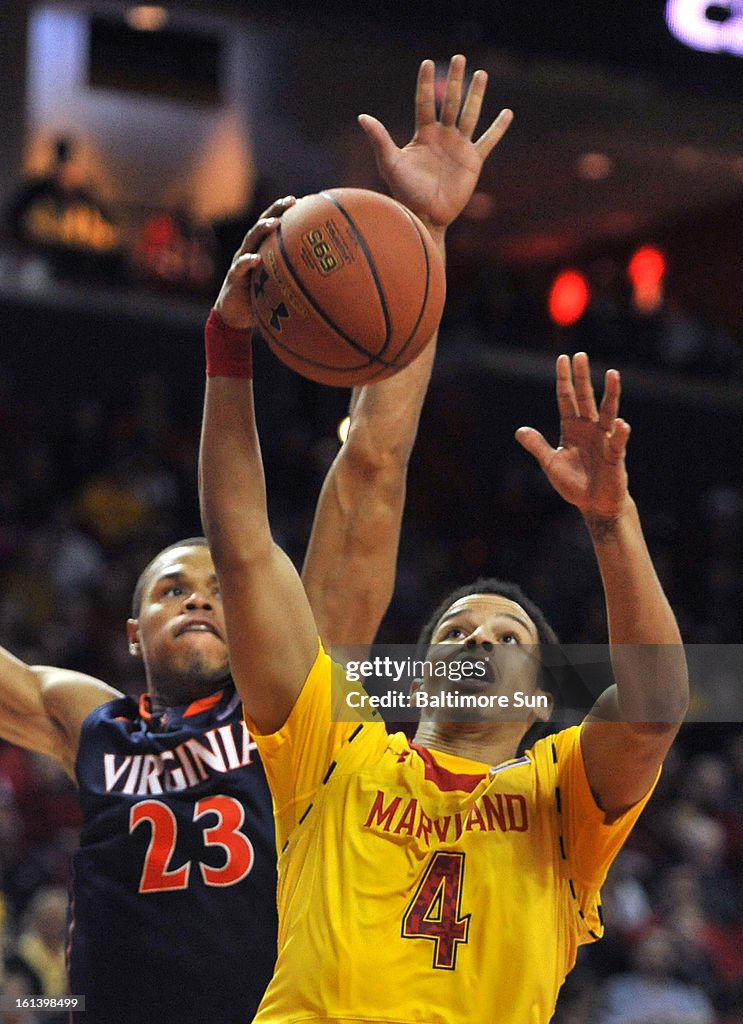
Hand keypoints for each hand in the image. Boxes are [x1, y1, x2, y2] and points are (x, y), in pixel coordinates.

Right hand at [213, 196, 295, 327]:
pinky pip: (240, 267)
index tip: (304, 201)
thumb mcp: (281, 285)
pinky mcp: (234, 276)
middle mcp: (251, 249)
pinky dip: (247, 262)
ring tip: (274, 223)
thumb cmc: (262, 298)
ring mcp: (241, 260)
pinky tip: (256, 259)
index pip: (275, 224)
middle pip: (263, 224)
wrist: (235, 314)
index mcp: (263, 248)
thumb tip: (329, 284)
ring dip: (262, 229)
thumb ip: (298, 279)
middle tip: (291, 201)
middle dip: (276, 210)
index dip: (286, 211)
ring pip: (250, 240)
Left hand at [357, 54, 511, 238]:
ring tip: (481, 74)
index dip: (426, 84)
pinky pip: (488, 141)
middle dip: (455, 80)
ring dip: (476, 94)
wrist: (425, 215)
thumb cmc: (404, 192)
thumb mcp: (389, 164)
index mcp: (423, 135)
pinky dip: (498, 128)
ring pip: (470, 114)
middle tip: (459, 57)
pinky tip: (507, 113)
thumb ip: (379, 140)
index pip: (425, 103)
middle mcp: (442, 137)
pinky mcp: (473, 161)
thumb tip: (362, 117)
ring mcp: (459, 147)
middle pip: (450, 102)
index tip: (427, 63)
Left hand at [515, 352, 631, 520]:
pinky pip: (617, 441)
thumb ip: (538, 446)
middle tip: (581, 355)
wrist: (594, 504)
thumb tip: (519, 431)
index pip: (566, 399)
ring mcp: (603, 439)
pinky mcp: (615, 455)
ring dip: (611, 393)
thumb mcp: (550, 464)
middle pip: (585, 398)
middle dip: (582, 377)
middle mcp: (588, 428)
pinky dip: (619, 433)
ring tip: (613, 374)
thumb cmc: (574, 483)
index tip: (562, 359)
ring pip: (607, 411)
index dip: (564, 380)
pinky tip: (620, 423)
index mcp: (571, 428)